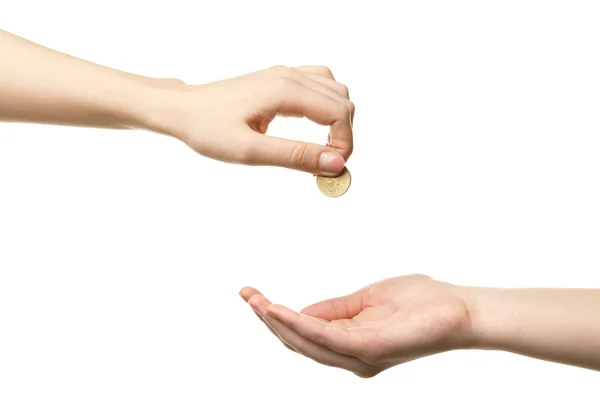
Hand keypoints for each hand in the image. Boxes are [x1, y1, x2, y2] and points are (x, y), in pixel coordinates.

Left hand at [147, 65, 353, 175]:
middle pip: (342, 100)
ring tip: (323, 147)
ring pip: (334, 90)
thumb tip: (335, 164)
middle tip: (327, 164)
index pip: (339, 112)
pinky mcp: (279, 78)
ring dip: (338, 119)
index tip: (331, 169)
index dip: (344, 143)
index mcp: (285, 90)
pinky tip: (314, 125)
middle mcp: (289, 75)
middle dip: (343, 134)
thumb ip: (295, 156)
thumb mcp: (250, 151)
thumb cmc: (208, 129)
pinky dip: (326, 106)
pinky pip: (319, 84)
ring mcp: (285, 73)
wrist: (181, 109)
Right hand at [239, 275, 473, 377]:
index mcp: (350, 344)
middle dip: (268, 320)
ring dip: (276, 321)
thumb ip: (333, 309)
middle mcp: (351, 356)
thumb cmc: (421, 302)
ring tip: (255, 301)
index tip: (254, 295)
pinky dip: (298, 323)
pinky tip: (278, 309)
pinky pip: (324, 337)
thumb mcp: (365, 299)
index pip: (304, 334)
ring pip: (306, 343)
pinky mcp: (369, 348)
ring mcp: (359, 355)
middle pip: (299, 342)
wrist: (460, 308)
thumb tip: (300, 310)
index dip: (277, 316)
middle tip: (246, 295)